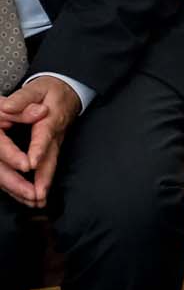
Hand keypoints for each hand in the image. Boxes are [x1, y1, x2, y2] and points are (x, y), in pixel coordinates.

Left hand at [0, 77, 79, 207]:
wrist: (70, 90)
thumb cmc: (50, 90)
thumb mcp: (36, 88)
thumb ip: (23, 99)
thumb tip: (8, 107)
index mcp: (49, 118)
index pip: (43, 135)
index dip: (38, 149)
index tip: (31, 163)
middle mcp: (54, 134)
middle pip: (50, 157)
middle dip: (44, 177)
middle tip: (38, 195)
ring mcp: (55, 143)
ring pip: (51, 164)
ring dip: (45, 183)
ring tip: (39, 201)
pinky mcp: (53, 148)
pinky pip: (49, 166)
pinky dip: (45, 181)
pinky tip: (40, 194)